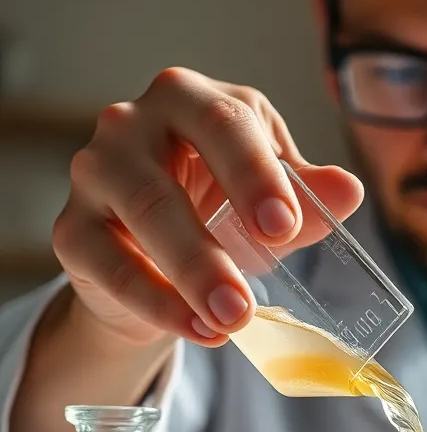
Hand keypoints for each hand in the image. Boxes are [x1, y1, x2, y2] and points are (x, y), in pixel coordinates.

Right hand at [52, 68, 363, 348]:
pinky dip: (156, 303)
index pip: (225, 121)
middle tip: (247, 297)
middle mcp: (131, 125)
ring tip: (231, 320)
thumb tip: (349, 192)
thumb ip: (306, 196)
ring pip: (138, 219)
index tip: (284, 226)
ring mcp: (95, 174)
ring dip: (188, 276)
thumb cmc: (216, 204)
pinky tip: (199, 330)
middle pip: (166, 177)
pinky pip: (109, 266)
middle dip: (210, 244)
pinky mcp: (72, 230)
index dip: (256, 173)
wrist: (154, 250)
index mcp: (191, 101)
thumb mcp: (268, 198)